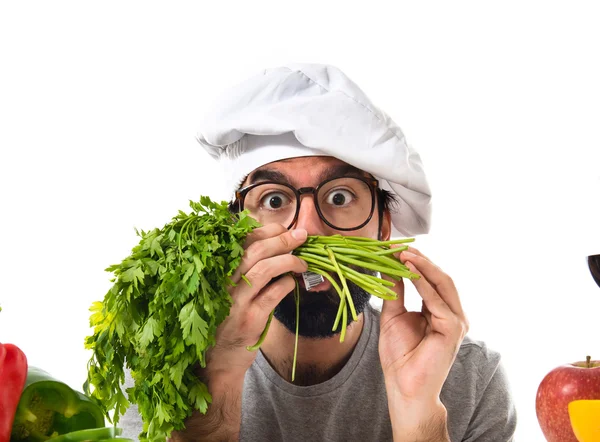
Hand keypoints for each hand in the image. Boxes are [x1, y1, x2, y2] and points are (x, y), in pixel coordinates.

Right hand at [200, 224, 307, 379]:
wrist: (217, 360)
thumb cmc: (225, 320)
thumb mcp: (228, 290)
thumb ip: (244, 269)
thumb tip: (275, 246)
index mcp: (218, 271)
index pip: (242, 240)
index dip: (266, 230)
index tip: (284, 229)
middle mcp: (223, 283)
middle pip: (255, 250)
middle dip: (283, 239)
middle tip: (301, 236)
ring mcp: (236, 301)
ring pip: (265, 269)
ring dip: (289, 260)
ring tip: (303, 262)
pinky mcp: (249, 319)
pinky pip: (273, 294)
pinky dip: (287, 284)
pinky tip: (293, 283)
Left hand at [379, 246, 467, 412]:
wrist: (404, 386)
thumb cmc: (400, 355)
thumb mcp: (392, 314)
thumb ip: (395, 290)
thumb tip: (390, 264)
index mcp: (440, 310)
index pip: (431, 278)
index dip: (415, 261)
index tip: (394, 246)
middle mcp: (452, 313)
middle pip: (440, 277)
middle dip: (420, 259)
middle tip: (399, 246)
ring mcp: (456, 321)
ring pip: (443, 284)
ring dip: (423, 266)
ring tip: (403, 254)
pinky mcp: (453, 329)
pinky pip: (437, 300)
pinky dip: (423, 284)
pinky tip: (409, 271)